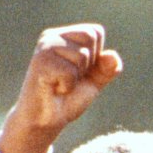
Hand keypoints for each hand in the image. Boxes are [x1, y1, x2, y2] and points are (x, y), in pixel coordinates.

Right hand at [0, 23, 122, 152]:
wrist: (45, 120)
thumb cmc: (67, 98)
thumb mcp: (94, 82)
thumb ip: (107, 69)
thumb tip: (113, 56)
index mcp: (64, 36)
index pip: (95, 32)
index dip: (96, 56)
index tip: (79, 71)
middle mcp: (52, 37)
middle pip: (90, 38)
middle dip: (87, 65)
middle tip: (68, 78)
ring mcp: (44, 48)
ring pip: (82, 55)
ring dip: (76, 77)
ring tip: (59, 84)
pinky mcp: (40, 62)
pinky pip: (69, 72)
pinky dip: (67, 86)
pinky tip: (53, 89)